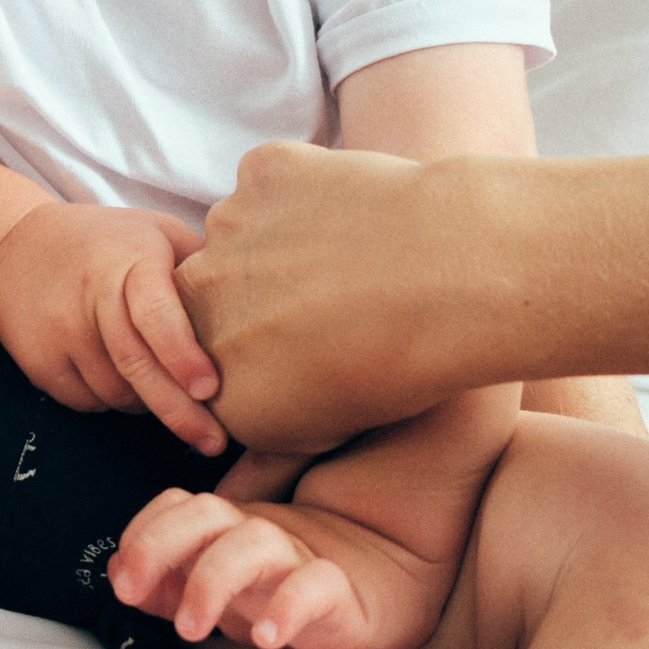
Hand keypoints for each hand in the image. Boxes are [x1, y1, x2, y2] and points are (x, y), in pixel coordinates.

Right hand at [0, 202, 226, 455]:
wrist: (15, 249)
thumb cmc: (109, 243)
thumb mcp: (157, 235)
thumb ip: (201, 268)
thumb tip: (264, 309)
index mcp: (128, 260)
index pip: (155, 313)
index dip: (182, 354)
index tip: (210, 388)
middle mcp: (90, 296)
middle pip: (137, 366)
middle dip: (179, 410)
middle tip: (215, 441)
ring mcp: (59, 333)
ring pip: (117, 392)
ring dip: (150, 402)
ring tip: (169, 387)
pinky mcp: (39, 363)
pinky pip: (90, 402)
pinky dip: (116, 401)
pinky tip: (125, 378)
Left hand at [107, 489, 365, 648]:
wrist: (376, 591)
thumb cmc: (284, 586)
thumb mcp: (218, 587)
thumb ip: (166, 581)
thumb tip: (115, 571)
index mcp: (225, 527)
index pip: (175, 507)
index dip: (141, 534)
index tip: (123, 580)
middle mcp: (257, 532)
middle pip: (204, 512)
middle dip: (160, 546)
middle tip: (133, 594)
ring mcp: (297, 556)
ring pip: (253, 543)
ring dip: (211, 580)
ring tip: (191, 626)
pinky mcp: (336, 587)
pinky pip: (314, 585)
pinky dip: (286, 607)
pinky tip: (266, 637)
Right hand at [174, 142, 473, 452]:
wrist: (450, 283)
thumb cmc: (402, 368)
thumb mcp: (329, 430)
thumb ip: (271, 437)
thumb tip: (239, 475)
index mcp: (210, 376)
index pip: (212, 360)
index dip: (262, 351)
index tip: (308, 347)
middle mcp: (197, 301)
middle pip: (216, 292)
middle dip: (260, 294)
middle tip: (332, 299)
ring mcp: (225, 229)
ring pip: (241, 231)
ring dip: (279, 240)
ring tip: (353, 257)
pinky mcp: (261, 172)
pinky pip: (270, 181)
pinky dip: (305, 191)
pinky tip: (357, 213)